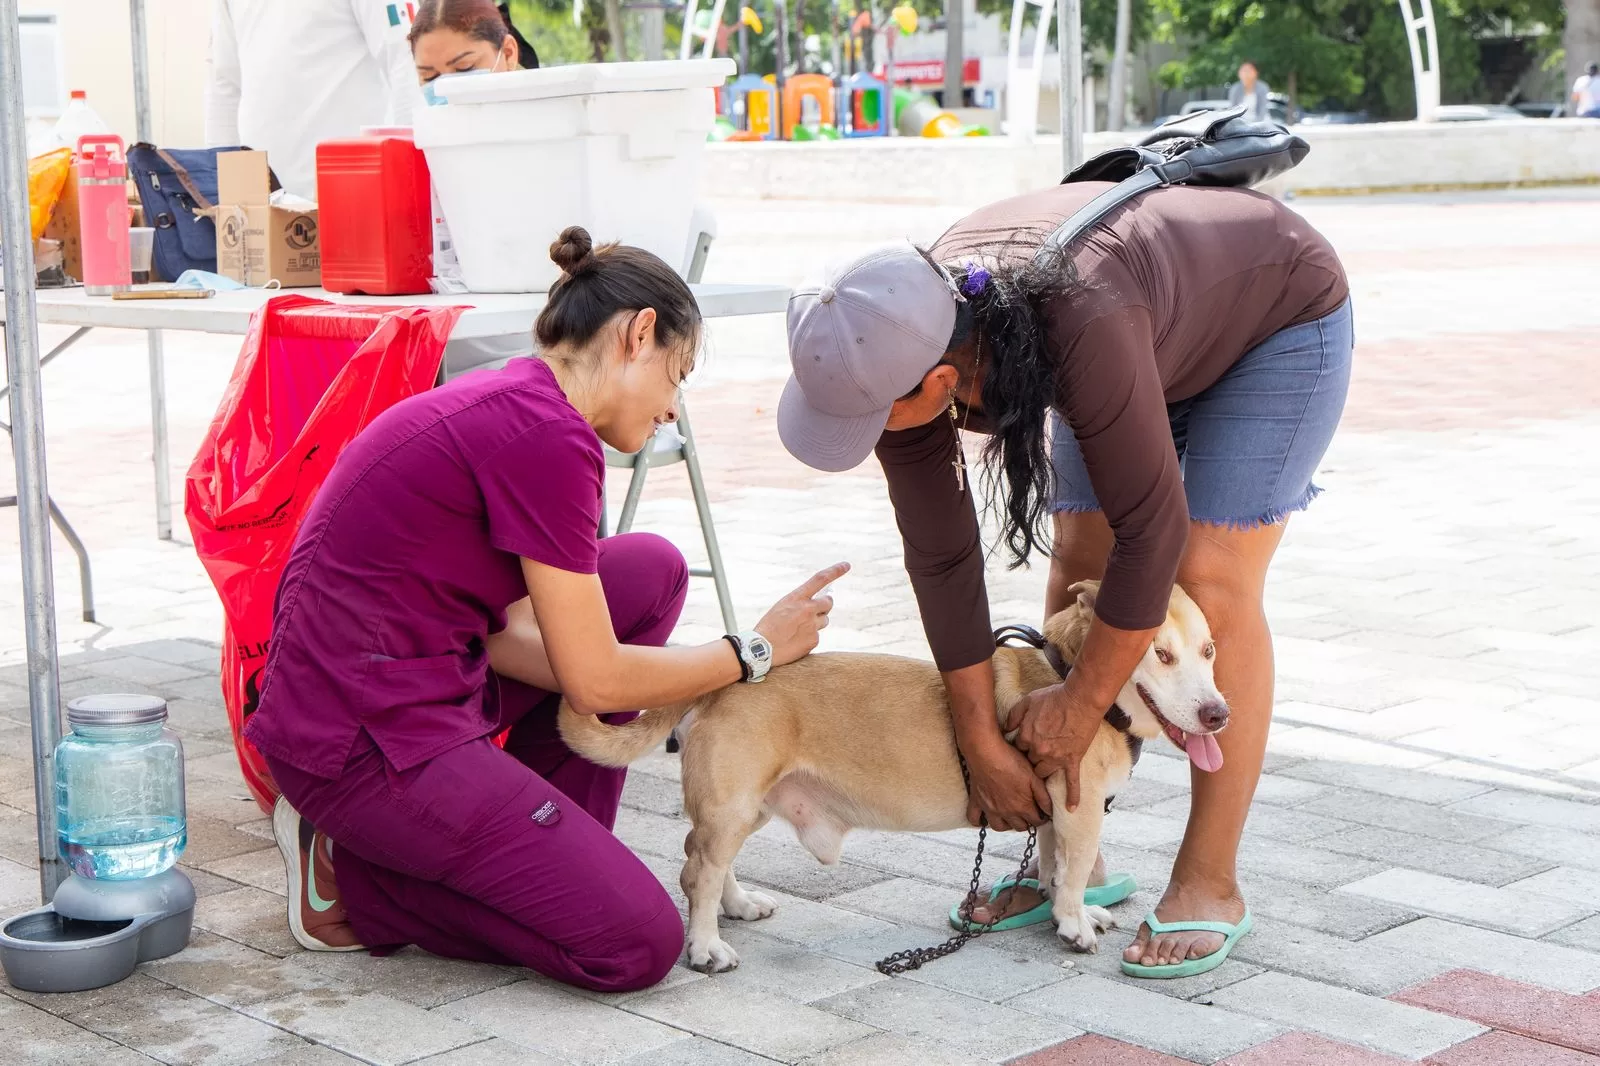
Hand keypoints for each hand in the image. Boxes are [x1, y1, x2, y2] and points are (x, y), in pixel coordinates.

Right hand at [753, 562, 848, 666]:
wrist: (760, 649)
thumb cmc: (770, 626)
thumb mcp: (782, 606)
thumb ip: (800, 602)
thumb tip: (819, 602)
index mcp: (796, 598)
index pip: (820, 579)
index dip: (835, 571)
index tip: (846, 565)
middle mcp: (807, 609)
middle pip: (828, 603)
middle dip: (825, 605)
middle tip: (816, 610)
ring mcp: (812, 626)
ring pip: (824, 621)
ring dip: (816, 623)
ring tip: (797, 629)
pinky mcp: (813, 640)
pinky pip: (817, 636)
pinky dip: (808, 638)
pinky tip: (795, 641)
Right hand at [961, 732, 1051, 831]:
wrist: (986, 753)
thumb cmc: (1011, 762)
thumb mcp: (1034, 777)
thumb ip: (1043, 797)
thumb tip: (1050, 811)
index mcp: (1022, 806)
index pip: (1036, 821)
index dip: (1042, 818)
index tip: (1042, 813)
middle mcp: (1006, 812)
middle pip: (1019, 827)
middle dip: (1026, 822)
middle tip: (1028, 814)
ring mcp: (990, 809)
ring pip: (999, 827)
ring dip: (1007, 825)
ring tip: (1010, 817)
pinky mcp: (976, 802)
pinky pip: (974, 818)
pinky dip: (979, 821)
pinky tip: (984, 817)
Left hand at [1005, 683, 1101, 811]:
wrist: (1080, 699)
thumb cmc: (1054, 698)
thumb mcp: (1028, 701)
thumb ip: (1014, 716)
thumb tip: (1005, 728)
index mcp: (1026, 737)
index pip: (1017, 750)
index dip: (1021, 748)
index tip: (1023, 747)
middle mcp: (1038, 751)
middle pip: (1029, 764)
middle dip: (1030, 761)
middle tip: (1034, 757)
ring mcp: (1056, 758)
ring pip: (1043, 774)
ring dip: (1042, 773)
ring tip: (1044, 773)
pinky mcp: (1072, 760)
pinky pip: (1072, 782)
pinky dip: (1072, 796)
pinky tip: (1071, 808)